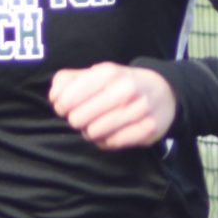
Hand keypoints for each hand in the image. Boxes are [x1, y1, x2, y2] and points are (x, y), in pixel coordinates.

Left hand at [49, 61, 176, 150]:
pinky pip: (111, 143)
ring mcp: (138, 111)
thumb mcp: (97, 73)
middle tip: (83, 117)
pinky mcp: (147, 129)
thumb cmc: (122, 83)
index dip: (61, 106)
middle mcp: (125, 90)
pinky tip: (111, 132)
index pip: (67, 98)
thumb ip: (70, 80)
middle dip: (76, 120)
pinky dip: (106, 140)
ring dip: (90, 131)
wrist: (163, 91)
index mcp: (108, 73)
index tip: (65, 107)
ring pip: (93, 133)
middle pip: (78, 119)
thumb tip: (54, 95)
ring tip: (98, 123)